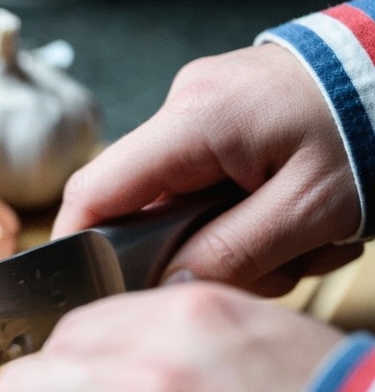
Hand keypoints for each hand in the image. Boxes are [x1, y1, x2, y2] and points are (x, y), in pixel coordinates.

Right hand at [54, 43, 363, 296]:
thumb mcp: (312, 209)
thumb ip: (232, 254)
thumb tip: (170, 288)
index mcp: (195, 119)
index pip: (95, 191)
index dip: (79, 245)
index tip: (86, 289)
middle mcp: (187, 102)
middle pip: (144, 204)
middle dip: (195, 251)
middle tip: (269, 270)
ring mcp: (207, 104)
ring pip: (183, 200)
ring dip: (235, 236)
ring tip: (306, 242)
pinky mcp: (228, 112)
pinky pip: (211, 180)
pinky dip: (249, 213)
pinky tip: (299, 218)